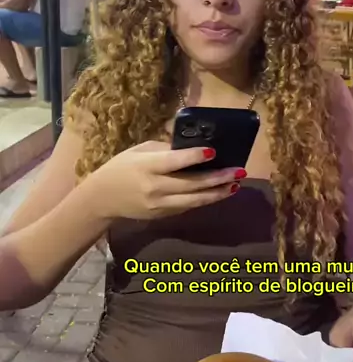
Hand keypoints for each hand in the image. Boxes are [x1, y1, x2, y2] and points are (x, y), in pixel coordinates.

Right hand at [87, 141, 244, 221]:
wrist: (103, 199)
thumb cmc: (121, 168)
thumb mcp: (138, 151)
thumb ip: (164, 149)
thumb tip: (191, 146)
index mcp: (146, 167)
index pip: (173, 162)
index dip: (193, 157)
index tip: (213, 151)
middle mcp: (155, 187)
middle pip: (191, 184)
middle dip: (217, 178)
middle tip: (239, 171)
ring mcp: (160, 205)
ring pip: (195, 200)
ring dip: (218, 193)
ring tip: (236, 184)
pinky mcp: (164, 215)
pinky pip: (188, 206)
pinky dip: (205, 199)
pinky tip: (220, 192)